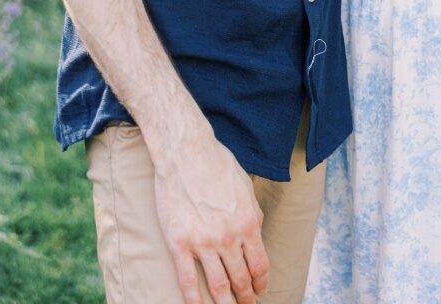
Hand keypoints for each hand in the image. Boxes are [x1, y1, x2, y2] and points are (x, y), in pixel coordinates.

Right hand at [153, 137, 268, 303]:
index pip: (260, 266)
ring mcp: (202, 242)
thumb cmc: (216, 164)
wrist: (184, 151)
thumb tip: (255, 233)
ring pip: (218, 286)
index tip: (260, 290)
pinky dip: (194, 299)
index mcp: (248, 224)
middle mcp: (228, 238)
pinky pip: (187, 279)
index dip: (261, 283)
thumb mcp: (245, 188)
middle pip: (241, 279)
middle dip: (246, 297)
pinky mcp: (178, 242)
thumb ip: (252, 215)